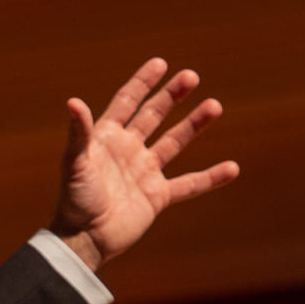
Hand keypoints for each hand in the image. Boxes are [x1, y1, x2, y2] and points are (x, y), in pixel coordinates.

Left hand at [49, 57, 238, 269]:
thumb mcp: (75, 163)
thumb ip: (79, 133)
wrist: (84, 239)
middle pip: (153, 115)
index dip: (142, 83)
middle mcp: (127, 150)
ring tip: (214, 105)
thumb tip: (73, 102)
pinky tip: (232, 168)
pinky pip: (189, 185)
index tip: (160, 63)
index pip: (127, 102)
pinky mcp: (157, 196)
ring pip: (174, 143)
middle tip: (191, 76)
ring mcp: (144, 172)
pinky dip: (210, 178)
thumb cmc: (74, 200)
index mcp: (106, 138)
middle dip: (171, 95)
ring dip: (194, 125)